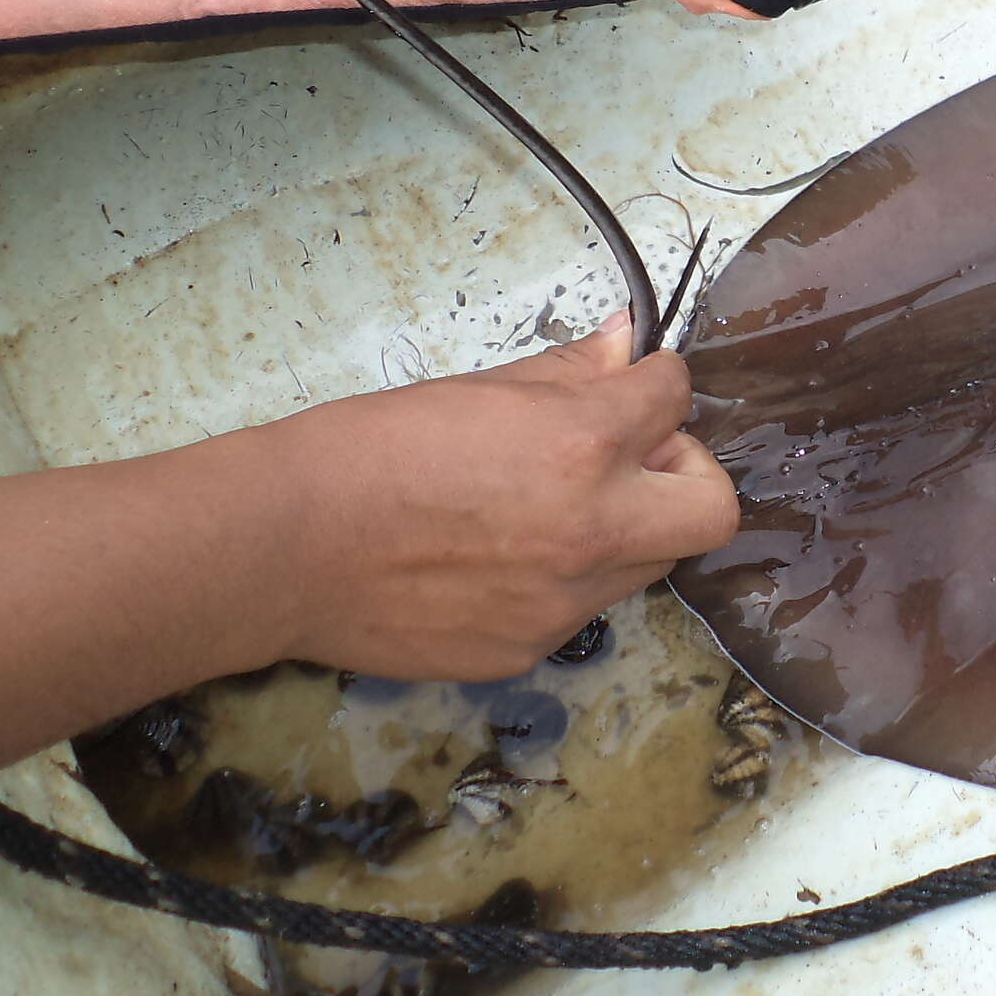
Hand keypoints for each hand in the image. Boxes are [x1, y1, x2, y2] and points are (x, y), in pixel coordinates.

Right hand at [264, 311, 739, 679]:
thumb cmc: (369, 449)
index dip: (660, 383)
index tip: (640, 385)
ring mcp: (565, 601)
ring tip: (553, 507)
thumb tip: (624, 346)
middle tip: (632, 460)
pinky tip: (500, 556)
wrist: (284, 545)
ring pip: (650, 563)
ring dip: (628, 527)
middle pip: (712, 510)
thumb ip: (567, 372)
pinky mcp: (529, 648)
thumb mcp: (476, 388)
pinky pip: (582, 607)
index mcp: (583, 444)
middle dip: (687, 474)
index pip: (676, 396)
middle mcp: (593, 529)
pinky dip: (565, 577)